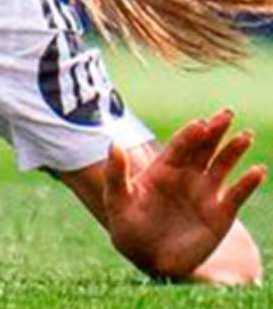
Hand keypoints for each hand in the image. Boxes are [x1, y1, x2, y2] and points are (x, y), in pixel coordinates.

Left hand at [106, 110, 265, 280]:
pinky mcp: (220, 214)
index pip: (180, 146)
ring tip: (245, 135)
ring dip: (234, 150)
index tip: (200, 123)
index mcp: (162, 169)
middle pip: (204, 148)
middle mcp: (186, 176)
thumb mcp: (118, 201)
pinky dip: (247, 183)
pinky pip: (236, 195)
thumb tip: (114, 143)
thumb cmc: (129, 228)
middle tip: (227, 113)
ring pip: (222, 165)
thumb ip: (117, 174)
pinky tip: (257, 171)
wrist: (149, 259)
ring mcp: (205, 193)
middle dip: (215, 130)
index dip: (190, 134)